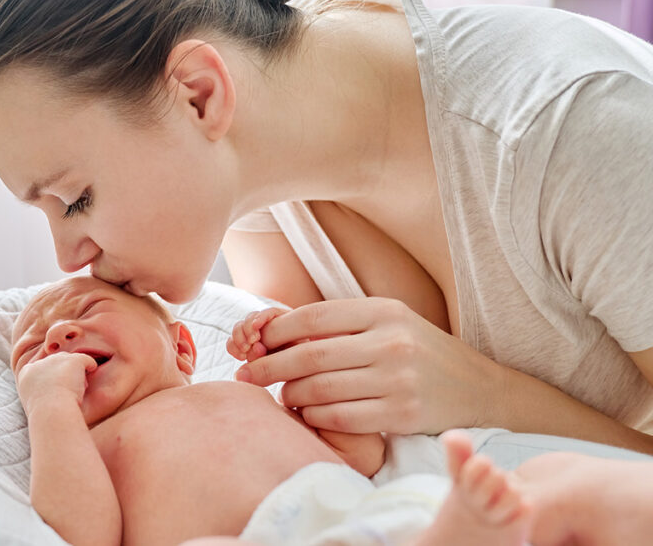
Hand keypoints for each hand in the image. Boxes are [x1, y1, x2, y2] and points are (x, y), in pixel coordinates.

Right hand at [16, 351, 96, 414]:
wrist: (51, 411)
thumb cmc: (44, 415)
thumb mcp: (33, 403)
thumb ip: (39, 392)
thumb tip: (49, 393)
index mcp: (26, 372)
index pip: (42, 369)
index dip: (51, 380)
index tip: (55, 394)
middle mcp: (41, 362)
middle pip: (57, 363)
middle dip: (64, 375)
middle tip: (67, 393)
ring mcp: (57, 359)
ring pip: (71, 362)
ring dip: (76, 375)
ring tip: (76, 391)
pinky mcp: (74, 360)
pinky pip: (87, 361)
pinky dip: (90, 368)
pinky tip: (89, 380)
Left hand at [234, 298, 500, 434]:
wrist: (480, 389)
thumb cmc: (421, 353)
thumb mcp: (389, 322)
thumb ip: (343, 325)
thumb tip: (278, 332)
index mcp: (383, 311)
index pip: (313, 316)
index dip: (276, 330)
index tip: (255, 341)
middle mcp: (390, 342)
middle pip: (310, 355)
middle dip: (269, 366)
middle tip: (247, 374)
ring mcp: (398, 380)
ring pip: (321, 389)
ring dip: (291, 395)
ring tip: (282, 396)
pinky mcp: (403, 414)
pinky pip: (341, 417)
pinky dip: (316, 417)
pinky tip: (309, 414)